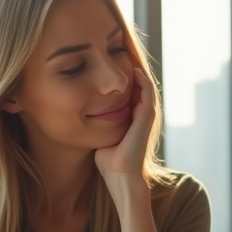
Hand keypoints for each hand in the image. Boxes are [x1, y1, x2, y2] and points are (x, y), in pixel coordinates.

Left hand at [94, 67, 155, 185]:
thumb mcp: (102, 135)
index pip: (132, 94)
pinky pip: (148, 94)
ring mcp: (146, 117)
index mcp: (133, 120)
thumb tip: (83, 115)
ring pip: (146, 88)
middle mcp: (142, 117)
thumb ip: (98, 124)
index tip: (112, 68)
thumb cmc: (109, 161)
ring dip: (139, 73)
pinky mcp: (147, 118)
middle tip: (122, 55)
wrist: (120, 176)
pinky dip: (143, 81)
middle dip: (132, 74)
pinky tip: (135, 70)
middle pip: (140, 88)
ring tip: (129, 57)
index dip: (124, 81)